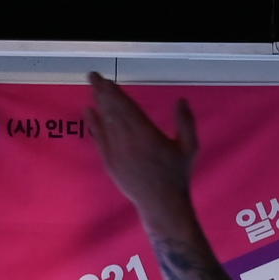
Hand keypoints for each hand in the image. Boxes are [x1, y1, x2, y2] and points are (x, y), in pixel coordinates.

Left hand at [82, 73, 200, 209]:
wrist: (161, 203)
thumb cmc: (177, 175)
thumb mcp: (189, 147)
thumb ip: (186, 122)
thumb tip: (182, 100)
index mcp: (147, 135)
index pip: (126, 107)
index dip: (114, 92)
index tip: (106, 80)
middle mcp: (128, 141)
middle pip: (112, 111)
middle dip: (102, 92)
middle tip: (93, 76)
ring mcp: (116, 152)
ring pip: (104, 122)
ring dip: (98, 104)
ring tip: (93, 89)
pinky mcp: (110, 162)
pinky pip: (99, 138)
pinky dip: (94, 123)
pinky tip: (89, 111)